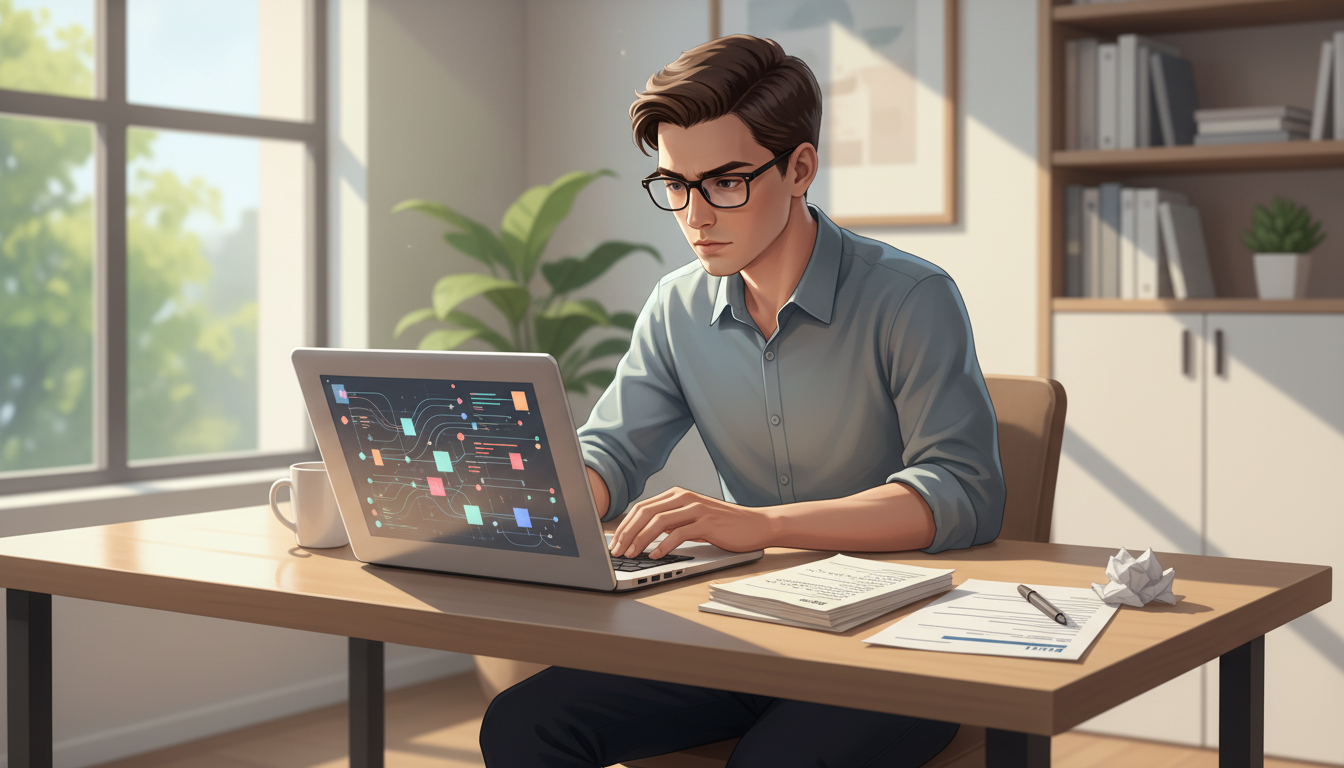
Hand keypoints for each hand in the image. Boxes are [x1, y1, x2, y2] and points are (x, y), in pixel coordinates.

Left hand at [608, 487, 775, 558]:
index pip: (642, 507)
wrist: (755, 524)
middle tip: (618, 551)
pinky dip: (663, 546)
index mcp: (678, 494)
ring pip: (658, 522)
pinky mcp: (707, 522)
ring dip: (641, 540)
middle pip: (646, 513)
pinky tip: (656, 555)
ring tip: (632, 554)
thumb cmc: (723, 525)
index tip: (615, 543)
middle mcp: (685, 497)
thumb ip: (671, 521)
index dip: (625, 525)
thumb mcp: (692, 518)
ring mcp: (696, 508)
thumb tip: (643, 534)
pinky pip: (678, 533)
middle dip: (628, 533)